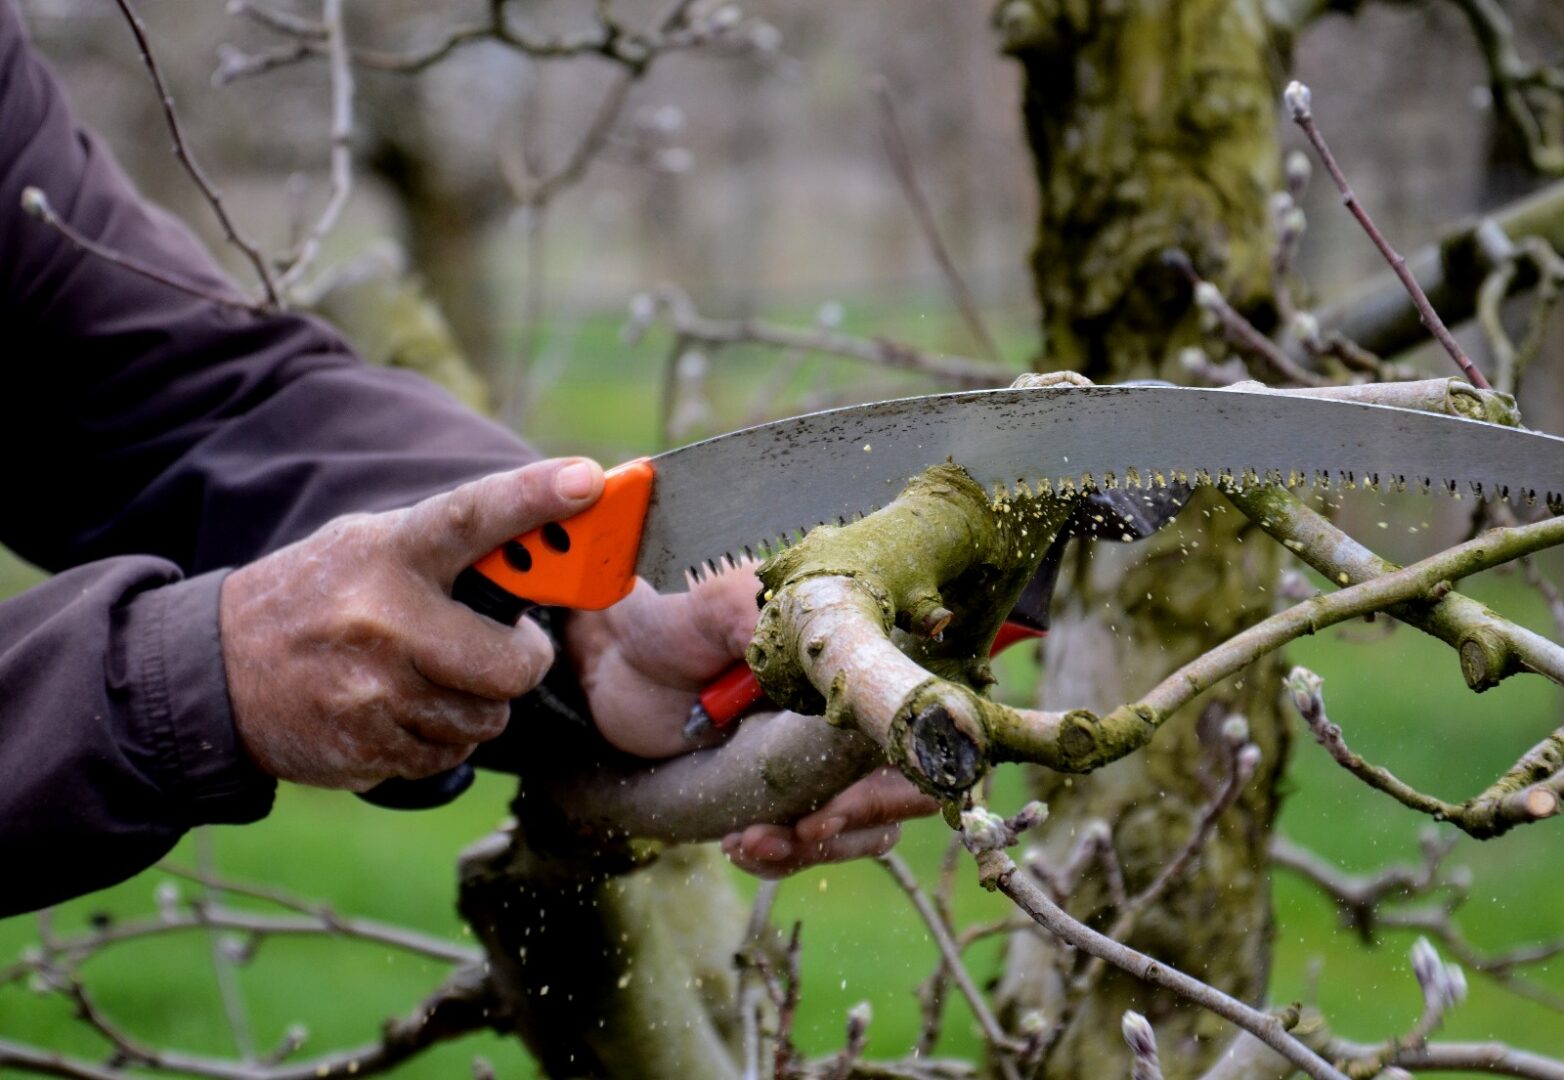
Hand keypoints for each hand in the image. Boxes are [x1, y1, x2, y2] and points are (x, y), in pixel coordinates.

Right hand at [220, 457, 604, 789]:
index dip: (532, 497)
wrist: (216, 674)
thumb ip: (447, 549)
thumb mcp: (370, 549)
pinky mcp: (365, 747)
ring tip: (425, 677)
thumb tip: (546, 539)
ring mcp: (372, 690)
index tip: (587, 478)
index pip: (471, 516)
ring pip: (486, 718)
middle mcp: (384, 620)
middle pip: (512, 664)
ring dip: (474, 705)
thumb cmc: (319, 599)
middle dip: (521, 663)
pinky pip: (449, 756)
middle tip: (503, 649)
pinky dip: (438, 740)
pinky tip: (396, 711)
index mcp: (389, 554)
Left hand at [566, 570, 939, 873]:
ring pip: (866, 826)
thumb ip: (765, 620)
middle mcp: (853, 711)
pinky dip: (782, 856)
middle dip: (860, 819)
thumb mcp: (713, 607)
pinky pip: (810, 843)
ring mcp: (823, 758)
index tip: (843, 798)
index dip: (898, 768)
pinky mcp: (787, 793)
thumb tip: (817, 648)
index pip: (914, 720)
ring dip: (820, 847)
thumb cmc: (669, 620)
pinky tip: (739, 844)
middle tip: (806, 829)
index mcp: (855, 657)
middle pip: (905, 785)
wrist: (613, 662)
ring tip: (751, 842)